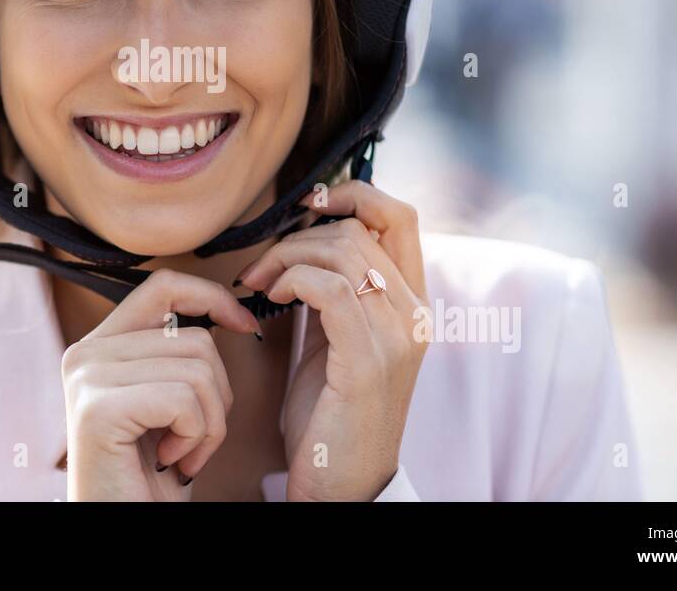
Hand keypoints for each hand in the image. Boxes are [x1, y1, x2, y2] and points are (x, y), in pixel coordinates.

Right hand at [61, 268, 260, 500]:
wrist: (124, 525)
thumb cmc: (152, 476)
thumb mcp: (168, 402)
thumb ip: (177, 353)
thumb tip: (229, 310)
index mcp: (99, 346)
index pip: (163, 286)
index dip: (212, 296)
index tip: (245, 325)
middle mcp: (84, 354)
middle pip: (195, 338)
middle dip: (217, 396)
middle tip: (193, 440)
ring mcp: (87, 378)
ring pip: (197, 369)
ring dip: (209, 424)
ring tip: (181, 454)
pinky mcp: (98, 408)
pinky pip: (184, 400)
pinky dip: (195, 437)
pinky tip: (169, 461)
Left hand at [237, 179, 430, 500]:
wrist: (340, 482)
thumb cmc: (330, 411)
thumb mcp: (337, 335)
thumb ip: (333, 287)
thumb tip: (303, 235)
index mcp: (412, 302)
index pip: (400, 216)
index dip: (354, 194)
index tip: (309, 205)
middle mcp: (414, 314)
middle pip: (359, 230)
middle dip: (299, 235)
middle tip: (263, 265)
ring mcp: (397, 337)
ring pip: (343, 252)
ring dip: (287, 256)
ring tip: (262, 283)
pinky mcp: (368, 360)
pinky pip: (329, 288)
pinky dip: (293, 279)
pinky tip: (273, 298)